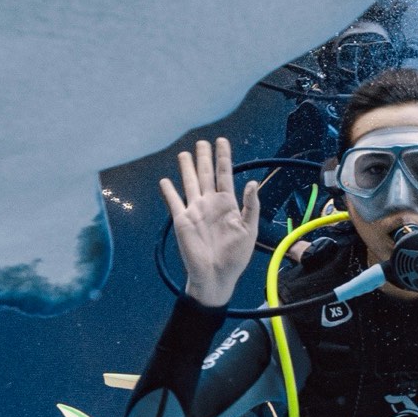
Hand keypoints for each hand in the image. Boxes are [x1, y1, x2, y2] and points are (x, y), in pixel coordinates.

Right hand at [160, 136, 261, 308]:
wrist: (216, 275)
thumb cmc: (236, 256)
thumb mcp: (249, 230)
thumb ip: (251, 206)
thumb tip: (252, 182)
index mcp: (227, 204)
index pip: (224, 174)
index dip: (223, 157)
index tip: (222, 141)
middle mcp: (210, 203)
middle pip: (205, 174)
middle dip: (204, 157)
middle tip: (202, 141)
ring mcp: (195, 211)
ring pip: (189, 183)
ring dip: (186, 168)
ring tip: (184, 154)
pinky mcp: (182, 221)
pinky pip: (174, 202)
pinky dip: (168, 191)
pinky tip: (165, 181)